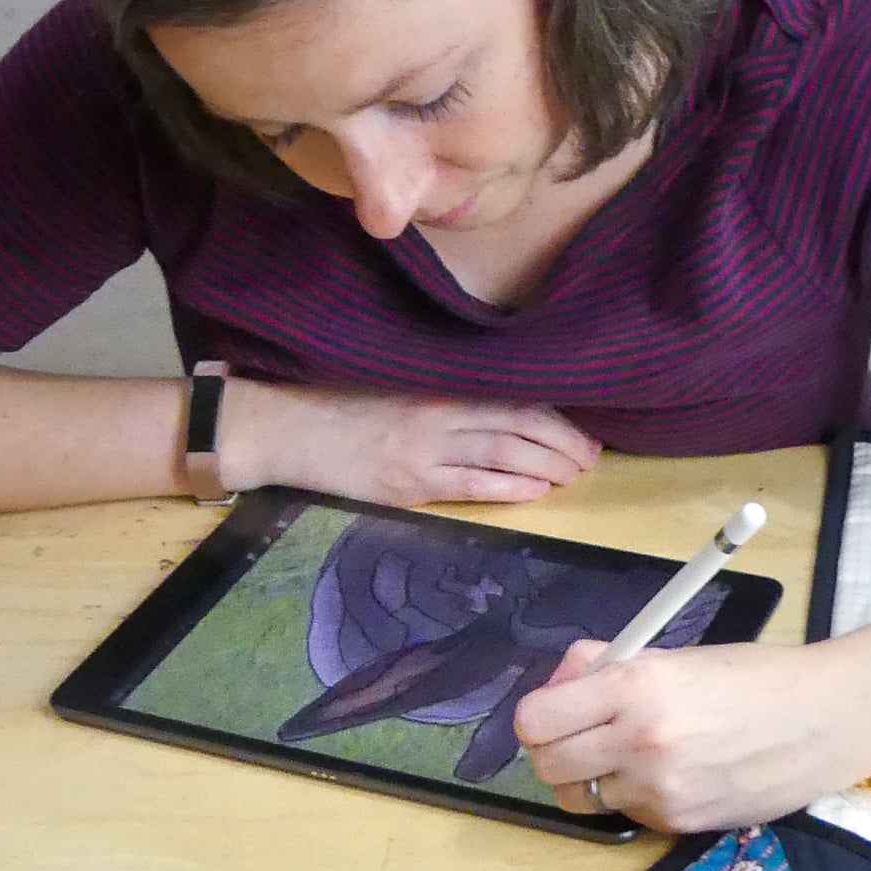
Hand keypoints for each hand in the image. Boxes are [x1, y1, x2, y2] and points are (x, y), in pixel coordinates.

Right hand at [223, 382, 600, 504]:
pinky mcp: (407, 484)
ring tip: (575, 475)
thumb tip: (497, 403)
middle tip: (591, 457)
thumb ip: (443, 390)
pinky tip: (536, 491)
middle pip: (522, 424)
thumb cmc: (334, 397)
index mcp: (438, 382)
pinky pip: (472, 486)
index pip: (515, 395)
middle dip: (565, 443)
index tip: (583, 427)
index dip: (557, 414)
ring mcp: (425, 450)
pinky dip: (510, 487)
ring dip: (549, 466)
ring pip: (505, 455)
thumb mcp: (394, 380)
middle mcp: (439, 412)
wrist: (279, 424)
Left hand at [514, 635, 870, 833]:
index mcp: (634, 685)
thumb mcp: (670, 653)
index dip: (538, 715)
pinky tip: (668, 772)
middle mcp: (640, 741)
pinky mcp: (680, 823)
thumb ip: (604, 668)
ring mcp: (660, 790)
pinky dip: (632, 795)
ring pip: (580, 797)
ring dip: (588, 777)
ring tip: (624, 753)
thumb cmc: (748, 675)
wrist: (823, 719)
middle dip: (553, 749)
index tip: (553, 710)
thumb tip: (557, 687)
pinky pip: (626, 813)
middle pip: (546, 766)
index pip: (536, 720)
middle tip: (579, 733)